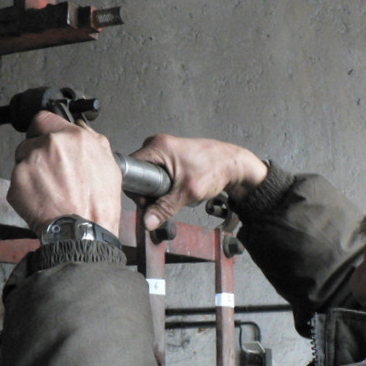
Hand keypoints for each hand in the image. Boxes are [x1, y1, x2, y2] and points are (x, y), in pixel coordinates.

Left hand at [7, 111, 121, 234]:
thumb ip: (93, 141)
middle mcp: (50, 144)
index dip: (44, 130)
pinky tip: (41, 199)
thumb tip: (81, 128)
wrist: (84, 231)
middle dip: (38, 153)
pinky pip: (17, 179)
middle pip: (31, 140)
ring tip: (48, 189)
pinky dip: (25, 189)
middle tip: (51, 173)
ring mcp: (32, 161)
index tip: (44, 138)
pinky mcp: (18, 180)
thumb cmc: (99, 205)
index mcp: (74, 137)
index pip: (44, 118)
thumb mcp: (110, 166)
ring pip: (22, 159)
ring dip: (31, 170)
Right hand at [130, 134, 267, 229]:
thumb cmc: (215, 170)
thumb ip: (164, 208)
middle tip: (165, 198)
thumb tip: (147, 222)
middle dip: (148, 191)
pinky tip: (176, 188)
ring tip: (174, 192)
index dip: (135, 188)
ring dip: (157, 189)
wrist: (234, 165)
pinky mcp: (170, 155)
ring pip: (148, 175)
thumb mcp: (187, 193)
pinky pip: (157, 172)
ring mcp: (164, 148)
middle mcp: (158, 144)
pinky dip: (164, 184)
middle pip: (139, 173)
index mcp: (158, 146)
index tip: (148, 200)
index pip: (131, 168)